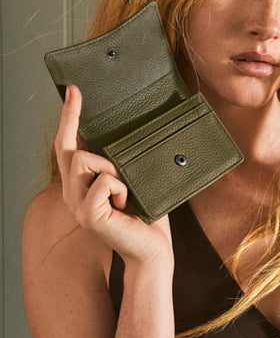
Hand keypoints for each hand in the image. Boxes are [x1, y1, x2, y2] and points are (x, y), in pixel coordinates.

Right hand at [54, 84, 172, 267]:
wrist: (154, 247)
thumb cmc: (146, 211)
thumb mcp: (131, 177)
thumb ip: (117, 160)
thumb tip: (120, 129)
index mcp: (81, 184)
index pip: (66, 146)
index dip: (69, 117)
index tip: (73, 90)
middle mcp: (72, 193)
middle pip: (72, 149)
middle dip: (91, 141)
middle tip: (104, 141)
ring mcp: (76, 205)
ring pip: (85, 160)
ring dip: (114, 171)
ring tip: (127, 193)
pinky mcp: (87, 214)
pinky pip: (104, 180)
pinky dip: (121, 187)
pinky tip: (127, 204)